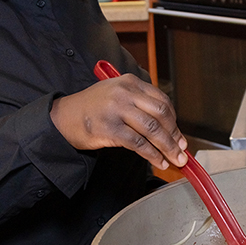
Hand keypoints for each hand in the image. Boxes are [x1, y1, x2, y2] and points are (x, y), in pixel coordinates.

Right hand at [50, 74, 188, 169]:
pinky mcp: (109, 128)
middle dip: (175, 135)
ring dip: (167, 147)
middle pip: (161, 114)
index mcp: (130, 82)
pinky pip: (138, 143)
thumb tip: (166, 128)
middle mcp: (125, 93)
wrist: (63, 117)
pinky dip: (152, 155)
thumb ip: (139, 104)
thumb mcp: (116, 94)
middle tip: (182, 150)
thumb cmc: (91, 108)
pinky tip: (158, 161)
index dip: (174, 120)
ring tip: (175, 159)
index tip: (179, 135)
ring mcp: (116, 110)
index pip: (161, 100)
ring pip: (152, 130)